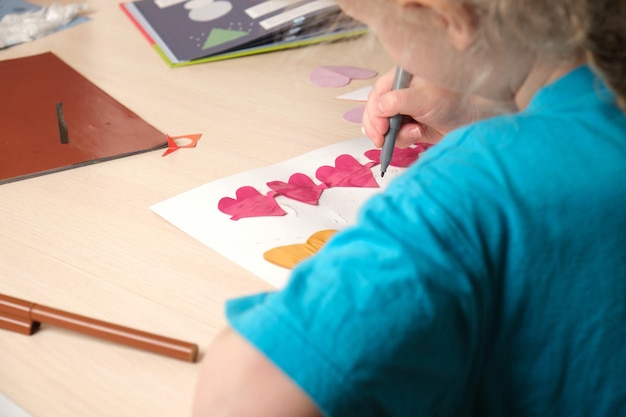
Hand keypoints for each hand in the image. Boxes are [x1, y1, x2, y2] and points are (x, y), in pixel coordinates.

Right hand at [362, 67, 516, 147]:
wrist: (478, 116)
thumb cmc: (455, 99)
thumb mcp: (422, 97)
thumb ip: (396, 101)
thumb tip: (376, 109)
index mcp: (401, 79)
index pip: (377, 95)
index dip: (373, 113)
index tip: (379, 128)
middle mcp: (401, 94)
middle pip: (377, 113)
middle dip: (378, 128)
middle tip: (382, 141)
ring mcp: (407, 111)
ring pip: (386, 128)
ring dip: (395, 134)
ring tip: (414, 133)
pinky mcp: (414, 127)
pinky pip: (398, 136)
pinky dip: (405, 138)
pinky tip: (419, 135)